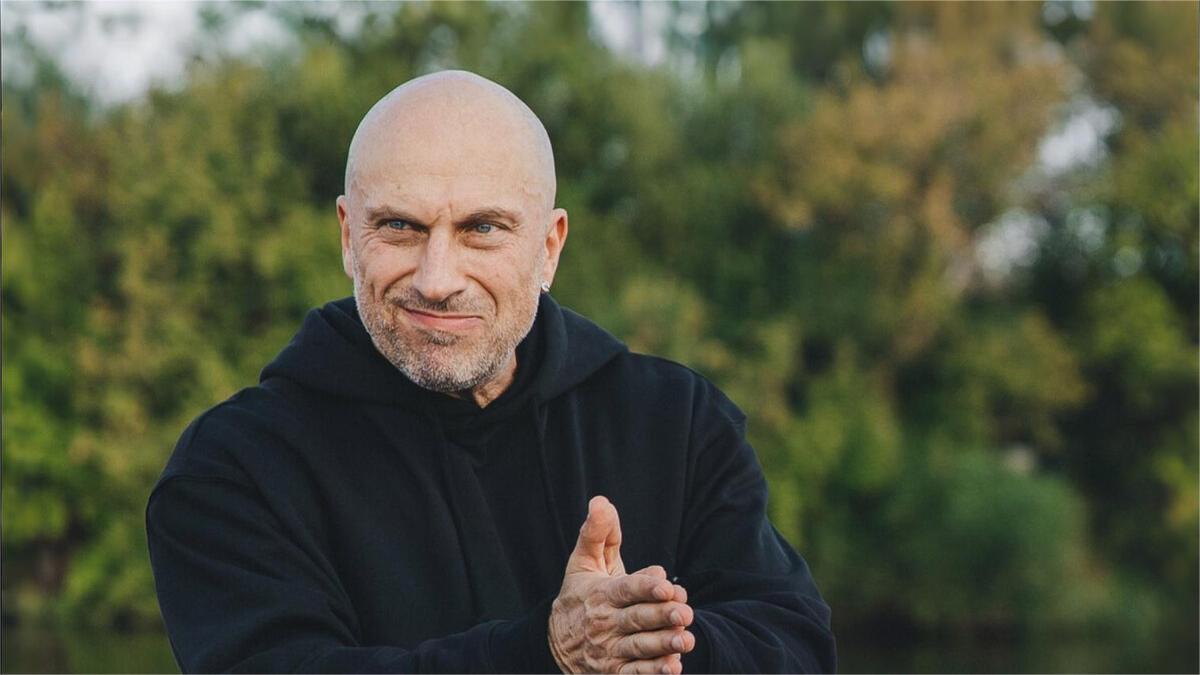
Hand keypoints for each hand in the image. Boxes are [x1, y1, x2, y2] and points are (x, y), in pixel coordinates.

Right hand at [549, 496, 694, 673]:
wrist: (553, 642)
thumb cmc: (579, 594)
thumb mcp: (583, 562)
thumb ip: (598, 533)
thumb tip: (601, 502)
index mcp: (600, 593)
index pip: (625, 589)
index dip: (645, 587)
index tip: (666, 585)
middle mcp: (604, 623)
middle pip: (635, 620)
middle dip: (661, 616)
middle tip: (685, 613)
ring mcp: (608, 651)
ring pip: (638, 649)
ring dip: (662, 645)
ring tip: (685, 640)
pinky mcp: (613, 673)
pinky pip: (634, 674)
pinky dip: (653, 672)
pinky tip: (674, 667)